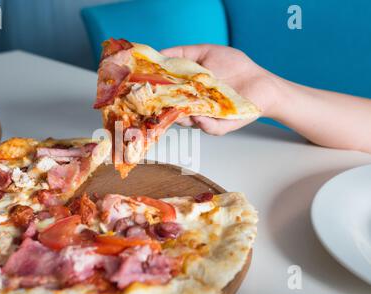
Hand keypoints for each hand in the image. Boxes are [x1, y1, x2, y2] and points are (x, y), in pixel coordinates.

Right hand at [161, 45, 282, 134]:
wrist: (260, 82)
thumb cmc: (235, 67)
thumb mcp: (206, 52)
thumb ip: (183, 53)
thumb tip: (159, 53)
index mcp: (187, 89)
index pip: (166, 93)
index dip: (155, 90)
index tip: (145, 85)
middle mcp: (192, 105)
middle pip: (171, 110)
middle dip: (163, 105)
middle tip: (156, 99)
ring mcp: (205, 116)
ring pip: (187, 121)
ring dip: (181, 115)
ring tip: (179, 106)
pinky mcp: (220, 126)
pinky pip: (209, 128)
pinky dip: (203, 124)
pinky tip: (200, 116)